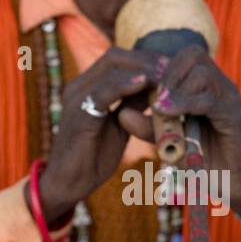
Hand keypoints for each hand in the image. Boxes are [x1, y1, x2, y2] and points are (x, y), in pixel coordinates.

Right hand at [36, 47, 165, 226]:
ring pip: (110, 69)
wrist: (68, 184)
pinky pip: (103, 92)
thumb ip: (133, 104)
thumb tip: (156, 86)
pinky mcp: (78, 115)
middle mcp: (79, 86)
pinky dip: (125, 85)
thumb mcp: (119, 124)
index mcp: (87, 86)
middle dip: (147, 60)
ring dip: (142, 70)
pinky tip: (145, 84)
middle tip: (172, 69)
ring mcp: (76, 98)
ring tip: (165, 76)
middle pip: (115, 57)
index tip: (171, 67)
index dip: (145, 59)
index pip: (117, 58)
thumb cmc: (93, 157)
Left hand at [151, 46, 240, 217]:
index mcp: (206, 86)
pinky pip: (210, 99)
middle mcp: (220, 85)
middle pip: (193, 54)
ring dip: (175, 88)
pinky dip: (186, 104)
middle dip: (166, 73)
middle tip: (151, 97)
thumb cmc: (204, 162)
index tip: (140, 87)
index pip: (183, 56)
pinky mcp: (234, 115)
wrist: (235, 185)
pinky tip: (167, 114)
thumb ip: (148, 126)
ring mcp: (229, 98)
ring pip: (201, 73)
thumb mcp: (170, 141)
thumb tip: (121, 113)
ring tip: (158, 108)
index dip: (159, 67)